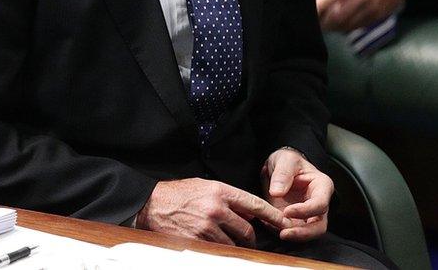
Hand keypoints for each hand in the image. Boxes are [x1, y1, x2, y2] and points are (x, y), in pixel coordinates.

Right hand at [136, 177, 292, 246]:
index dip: (273, 216)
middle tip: (249, 241)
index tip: (285, 223)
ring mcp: (207, 225)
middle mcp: (216, 207)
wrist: (152, 204)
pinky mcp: (198, 240)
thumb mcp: (205, 186)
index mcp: (220, 191)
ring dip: (234, 246)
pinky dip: (219, 250)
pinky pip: (218, 250)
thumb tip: (250, 212)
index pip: (254, 204)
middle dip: (250, 238)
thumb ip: (228, 198)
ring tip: (225, 241)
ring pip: (234, 243)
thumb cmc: (178, 194)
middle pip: (246, 229)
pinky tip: (212, 244)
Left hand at [263, 148, 332, 241]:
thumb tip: (277, 192)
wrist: (279, 166)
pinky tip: (269, 226)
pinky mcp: (296, 220)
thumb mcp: (285, 160)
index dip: (305, 211)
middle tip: (284, 233)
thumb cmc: (288, 161)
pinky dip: (280, 231)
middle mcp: (319, 203)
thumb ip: (282, 173)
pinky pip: (291, 231)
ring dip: (292, 236)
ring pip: (307, 233)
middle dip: (302, 233)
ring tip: (274, 231)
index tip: (287, 211)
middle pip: (319, 226)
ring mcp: (308, 215)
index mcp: (322, 186)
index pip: (320, 204)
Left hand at [314, 0, 435, 30]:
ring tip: (322, 18)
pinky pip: (356, 26)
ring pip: (344, 26)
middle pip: (333, 17)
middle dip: (318, 20)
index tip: (302, 10)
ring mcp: (373, 7)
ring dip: (330, 25)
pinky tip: (338, 17)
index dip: (312, 9)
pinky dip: (343, 26)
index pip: (326, 0)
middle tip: (310, 17)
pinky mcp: (380, 15)